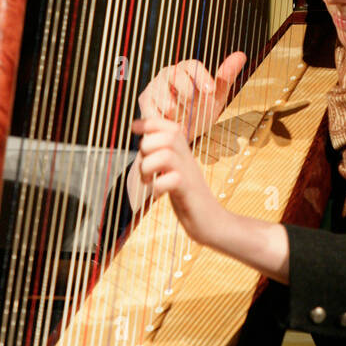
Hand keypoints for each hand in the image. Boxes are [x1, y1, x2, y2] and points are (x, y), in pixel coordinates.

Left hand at [130, 114, 226, 246]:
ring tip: (147, 180)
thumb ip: (161, 155)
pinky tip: (157, 193)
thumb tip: (144, 137)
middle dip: (147, 147)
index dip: (151, 122)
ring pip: (167, 155)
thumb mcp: (173, 171)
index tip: (135, 127)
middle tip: (145, 167)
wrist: (211, 223)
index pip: (170, 126)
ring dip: (148, 166)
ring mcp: (189, 175)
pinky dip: (158, 186)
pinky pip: (173, 180)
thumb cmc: (188, 197)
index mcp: (183, 153)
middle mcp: (187, 160)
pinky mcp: (189, 193)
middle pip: (168, 136)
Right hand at [137, 51, 246, 141]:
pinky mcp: (145, 102)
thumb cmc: (199, 112)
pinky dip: (163, 119)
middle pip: (174, 75)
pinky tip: (170, 123)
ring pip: (163, 95)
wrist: (182, 135)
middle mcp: (168, 74)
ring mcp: (154, 87)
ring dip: (174, 109)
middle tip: (194, 105)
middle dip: (186, 91)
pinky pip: (152, 109)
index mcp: (186, 69)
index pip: (192, 65)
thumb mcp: (216, 97)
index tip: (211, 90)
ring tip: (181, 117)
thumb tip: (241, 55)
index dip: (201, 76)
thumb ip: (226, 76)